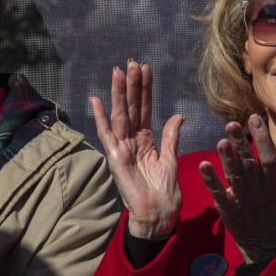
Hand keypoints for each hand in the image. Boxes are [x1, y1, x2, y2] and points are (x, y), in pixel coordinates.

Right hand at [91, 59, 184, 237]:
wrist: (158, 214)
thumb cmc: (165, 192)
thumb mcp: (171, 159)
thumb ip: (171, 136)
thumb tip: (179, 115)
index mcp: (146, 140)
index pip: (144, 108)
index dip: (145, 89)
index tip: (146, 68)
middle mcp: (132, 140)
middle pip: (131, 107)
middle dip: (132, 85)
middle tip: (133, 62)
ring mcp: (122, 148)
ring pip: (120, 115)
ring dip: (119, 94)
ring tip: (120, 72)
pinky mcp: (116, 158)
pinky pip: (107, 135)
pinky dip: (101, 118)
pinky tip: (97, 100)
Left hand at [199, 114, 275, 264]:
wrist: (265, 240)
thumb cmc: (274, 204)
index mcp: (274, 180)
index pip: (269, 157)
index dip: (262, 138)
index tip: (254, 118)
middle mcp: (259, 189)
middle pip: (250, 164)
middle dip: (241, 143)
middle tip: (231, 124)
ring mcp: (243, 200)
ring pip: (235, 177)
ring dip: (227, 160)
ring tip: (221, 142)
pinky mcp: (228, 209)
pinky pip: (219, 193)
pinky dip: (211, 180)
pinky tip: (203, 165)